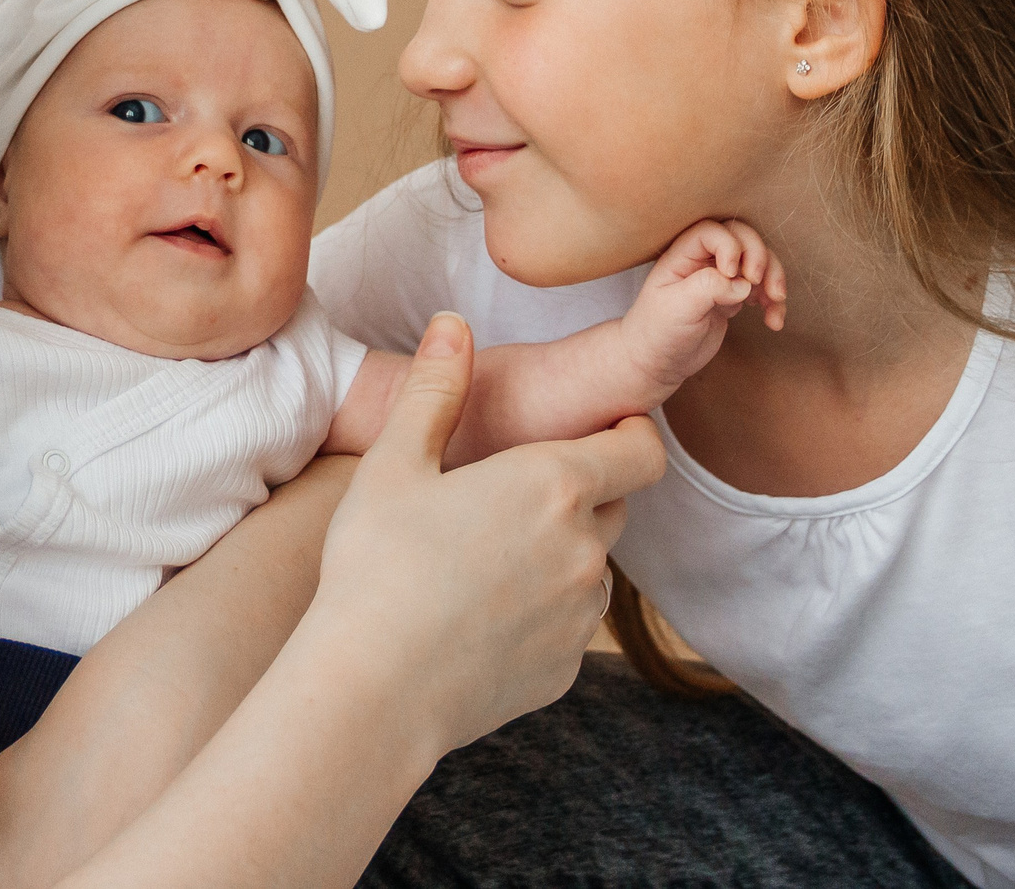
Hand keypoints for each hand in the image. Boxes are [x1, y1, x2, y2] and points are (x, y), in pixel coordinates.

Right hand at [310, 312, 665, 754]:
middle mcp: (586, 548)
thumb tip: (453, 323)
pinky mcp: (566, 667)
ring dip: (562, 552)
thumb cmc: (376, 567)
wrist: (374, 691)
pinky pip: (569, 624)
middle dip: (583, 489)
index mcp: (552, 484)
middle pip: (616, 503)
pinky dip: (542, 610)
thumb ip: (434, 389)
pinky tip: (479, 613)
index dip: (630, 433)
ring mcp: (581, 615)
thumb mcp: (394, 463)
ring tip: (486, 557)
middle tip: (515, 491)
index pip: (640, 449)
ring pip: (593, 567)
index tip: (603, 429)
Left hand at [621, 218, 783, 386]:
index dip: (729, 246)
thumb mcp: (677, 307)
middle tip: (759, 282)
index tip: (731, 273)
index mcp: (681, 256)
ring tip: (775, 301)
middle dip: (759, 256)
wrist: (659, 362)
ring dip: (773, 278)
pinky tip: (773, 321)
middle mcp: (702, 261)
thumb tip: (743, 283)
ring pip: (757, 262)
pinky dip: (773, 302)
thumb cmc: (658, 331)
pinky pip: (761, 290)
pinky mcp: (733, 298)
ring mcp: (720, 278)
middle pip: (741, 239)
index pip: (712, 232)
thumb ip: (707, 288)